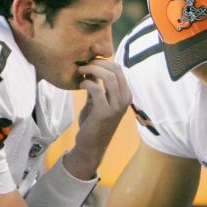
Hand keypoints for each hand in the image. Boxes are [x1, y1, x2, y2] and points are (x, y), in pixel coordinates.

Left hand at [66, 60, 130, 178]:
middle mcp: (124, 99)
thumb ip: (97, 85)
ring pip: (109, 77)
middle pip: (115, 70)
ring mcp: (116, 106)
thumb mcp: (98, 101)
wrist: (92, 145)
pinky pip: (97, 89)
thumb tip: (91, 68)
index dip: (104, 61)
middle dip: (98, 63)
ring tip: (81, 71)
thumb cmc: (94, 122)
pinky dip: (87, 83)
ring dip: (92, 70)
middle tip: (84, 65)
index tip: (89, 62)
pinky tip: (80, 85)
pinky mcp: (105, 112)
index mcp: (125, 95)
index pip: (119, 69)